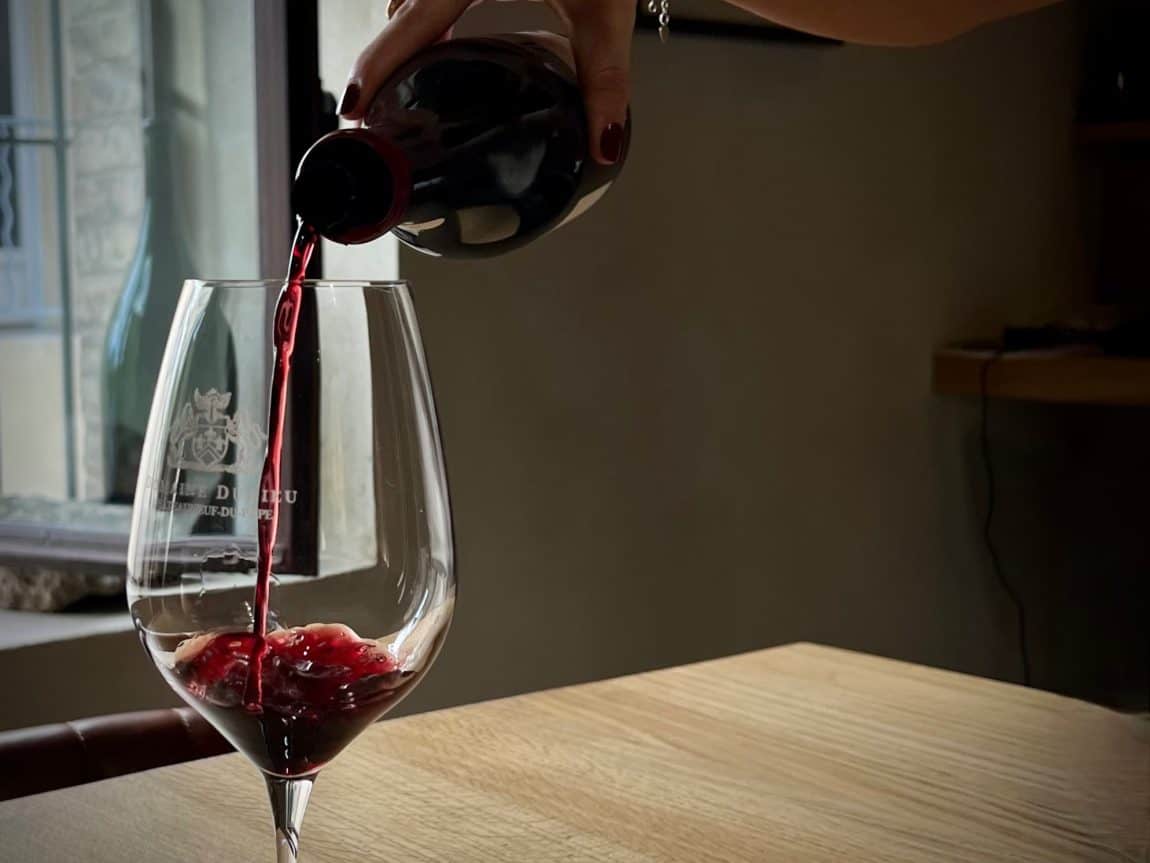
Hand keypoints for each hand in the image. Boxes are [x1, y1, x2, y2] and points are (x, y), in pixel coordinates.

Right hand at [339, 0, 633, 163]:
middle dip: (386, 59)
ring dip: (407, 33)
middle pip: (401, 11)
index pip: (410, 25)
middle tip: (375, 107)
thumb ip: (604, 80)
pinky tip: (447, 35)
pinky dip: (429, 12)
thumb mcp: (606, 13)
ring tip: (409, 80)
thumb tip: (603, 145)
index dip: (378, 67)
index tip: (353, 105)